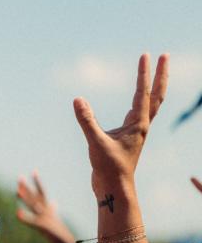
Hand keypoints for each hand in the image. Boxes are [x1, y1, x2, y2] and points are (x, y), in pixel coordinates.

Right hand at [73, 53, 168, 194]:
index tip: (145, 55)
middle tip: (164, 56)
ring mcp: (136, 130)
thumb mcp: (95, 143)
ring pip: (151, 103)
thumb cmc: (108, 167)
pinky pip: (138, 112)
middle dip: (161, 75)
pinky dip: (140, 100)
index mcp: (138, 124)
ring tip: (154, 72)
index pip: (143, 93)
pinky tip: (134, 100)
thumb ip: (87, 120)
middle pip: (157, 95)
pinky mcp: (129, 136)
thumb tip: (78, 100)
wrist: (114, 187)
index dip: (144, 73)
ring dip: (154, 86)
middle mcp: (142, 125)